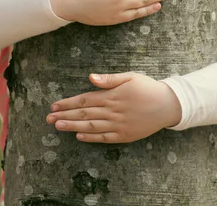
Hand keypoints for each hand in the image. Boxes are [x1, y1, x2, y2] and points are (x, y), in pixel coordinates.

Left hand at [46, 72, 181, 143]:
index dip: (68, 103)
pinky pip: (104, 138)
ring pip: (90, 127)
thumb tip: (90, 77)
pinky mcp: (124, 135)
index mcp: (112, 96)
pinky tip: (79, 136)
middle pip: (84, 114)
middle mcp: (112, 111)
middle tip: (48, 119)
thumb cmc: (148, 88)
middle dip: (64, 116)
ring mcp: (118, 125)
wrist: (168, 105)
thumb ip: (109, 79)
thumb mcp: (130, 77)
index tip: (54, 106)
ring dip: (72, 127)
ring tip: (58, 127)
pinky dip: (90, 137)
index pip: (84, 100)